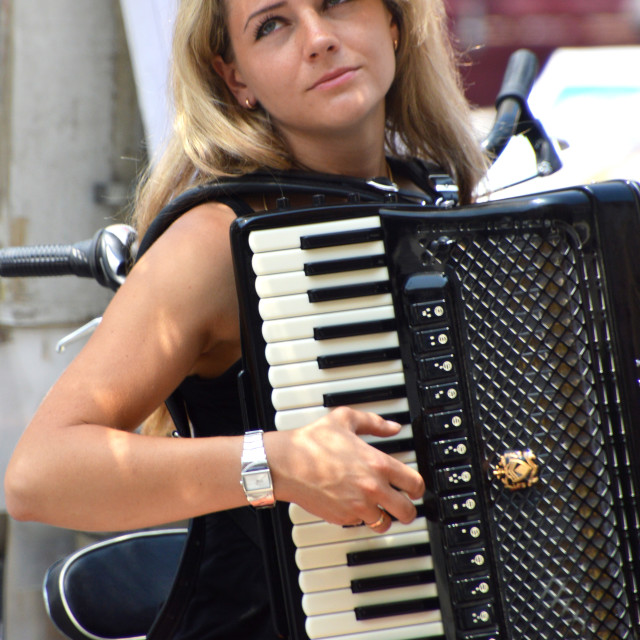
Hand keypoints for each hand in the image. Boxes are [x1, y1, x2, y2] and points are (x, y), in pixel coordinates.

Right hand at [266, 407, 424, 532]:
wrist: (287, 463)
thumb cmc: (313, 441)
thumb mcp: (345, 419)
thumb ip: (374, 422)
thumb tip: (393, 427)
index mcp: (378, 465)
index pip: (415, 485)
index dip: (417, 487)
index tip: (413, 487)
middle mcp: (372, 489)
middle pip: (407, 512)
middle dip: (407, 508)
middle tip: (402, 503)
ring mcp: (358, 507)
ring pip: (385, 524)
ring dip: (385, 517)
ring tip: (379, 508)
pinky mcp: (342, 518)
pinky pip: (360, 524)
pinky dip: (360, 518)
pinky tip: (353, 504)